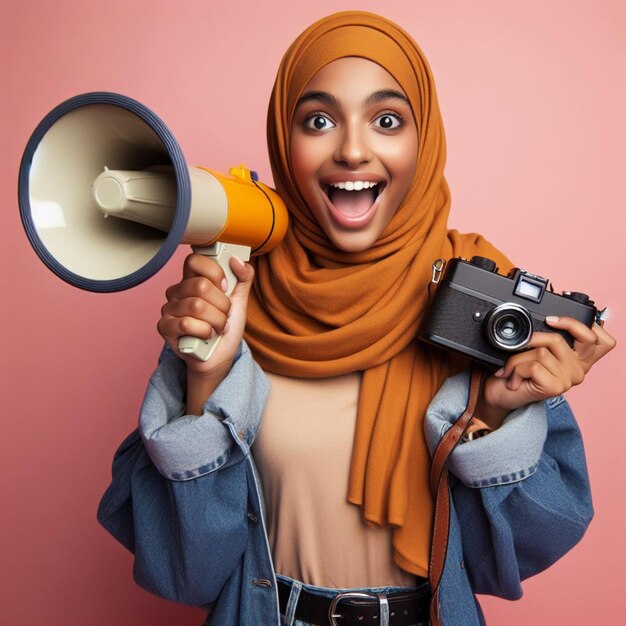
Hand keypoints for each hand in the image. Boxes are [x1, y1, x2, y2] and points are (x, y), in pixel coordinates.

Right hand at [157, 252, 254, 380]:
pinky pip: (185, 323)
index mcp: (193, 280)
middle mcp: (177, 291)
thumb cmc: (226, 327)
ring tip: (218, 327)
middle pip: (200, 285)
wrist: (220, 357)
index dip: (214, 272)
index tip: (226, 287)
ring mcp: (169, 308)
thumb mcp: (240, 300)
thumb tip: (237, 260)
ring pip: (196, 306)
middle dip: (222, 305)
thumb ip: (243, 277)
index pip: (194, 260)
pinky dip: (204, 331)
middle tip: (224, 315)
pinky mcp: (165, 327)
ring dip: (216, 320)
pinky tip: (207, 335)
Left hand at [476, 316, 615, 428]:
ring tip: (512, 370)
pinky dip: (516, 369)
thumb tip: (545, 321)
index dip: (575, 324)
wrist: (501, 396)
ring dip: (517, 359)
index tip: (551, 320)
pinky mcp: (556, 387)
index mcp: (579, 359)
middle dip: (530, 341)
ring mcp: (569, 379)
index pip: (599, 339)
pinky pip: (533, 366)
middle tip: (518, 347)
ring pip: (540, 352)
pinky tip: (513, 380)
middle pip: (557, 339)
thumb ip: (548, 340)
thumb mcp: (537, 351)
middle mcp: (579, 369)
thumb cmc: (518, 373)